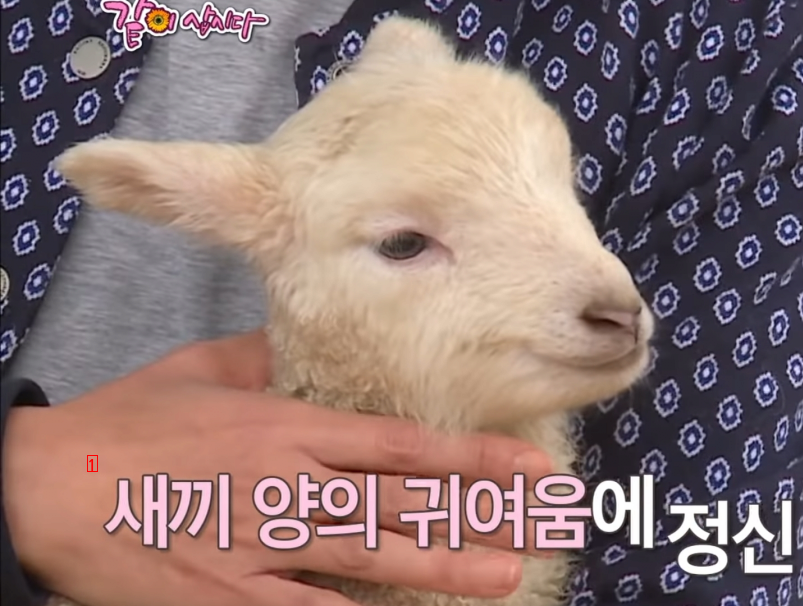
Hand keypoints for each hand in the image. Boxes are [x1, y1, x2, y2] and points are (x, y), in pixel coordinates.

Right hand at [1, 330, 554, 605]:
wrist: (43, 488)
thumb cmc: (124, 425)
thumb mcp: (201, 371)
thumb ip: (266, 358)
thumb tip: (313, 339)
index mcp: (288, 427)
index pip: (403, 446)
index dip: (473, 458)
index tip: (530, 467)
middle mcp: (289, 485)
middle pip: (404, 502)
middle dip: (482, 514)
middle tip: (548, 524)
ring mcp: (261, 546)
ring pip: (370, 555)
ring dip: (443, 564)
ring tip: (506, 572)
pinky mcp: (226, 596)